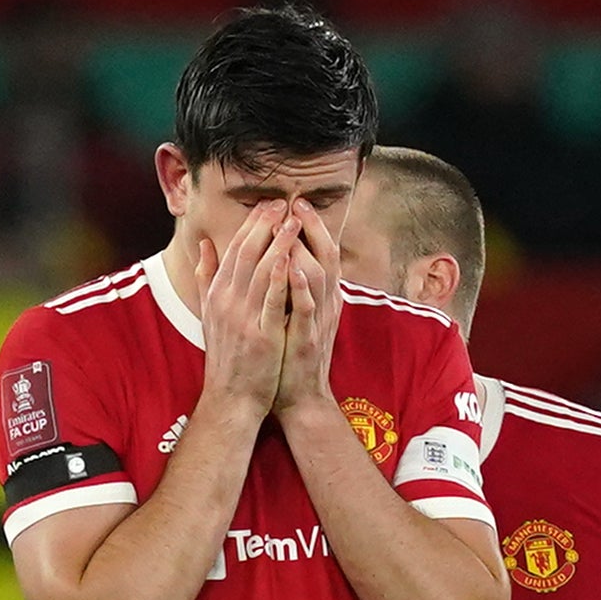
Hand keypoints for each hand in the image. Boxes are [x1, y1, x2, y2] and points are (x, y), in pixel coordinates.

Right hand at [202, 207, 317, 419]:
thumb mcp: (210, 313)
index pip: (234, 249)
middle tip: (282, 201)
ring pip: (259, 271)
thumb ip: (206, 277)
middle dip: (264, 225)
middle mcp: (227, 302)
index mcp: (217, 294)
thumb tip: (202, 245)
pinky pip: (271, 301)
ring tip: (292, 219)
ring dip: (276, 242)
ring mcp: (243, 318)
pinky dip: (278, 278)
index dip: (252, 224)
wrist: (231, 398)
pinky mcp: (261, 335)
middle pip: (246, 253)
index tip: (267, 204)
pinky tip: (288, 257)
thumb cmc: (227, 357)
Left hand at [259, 214, 348, 423]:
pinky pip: (307, 309)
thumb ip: (283, 285)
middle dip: (312, 228)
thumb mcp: (287, 314)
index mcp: (318, 296)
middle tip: (297, 202)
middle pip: (326, 256)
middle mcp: (324, 304)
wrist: (297, 397)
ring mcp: (318, 321)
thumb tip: (274, 256)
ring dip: (306, 250)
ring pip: (319, 277)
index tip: (293, 201)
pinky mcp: (309, 340)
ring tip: (292, 224)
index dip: (308, 226)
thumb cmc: (288, 354)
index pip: (317, 251)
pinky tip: (291, 267)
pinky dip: (302, 287)